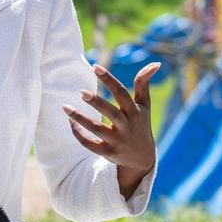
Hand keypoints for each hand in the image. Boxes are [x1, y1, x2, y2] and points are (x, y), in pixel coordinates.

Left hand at [63, 62, 159, 196]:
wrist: (142, 158)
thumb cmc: (140, 124)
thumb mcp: (144, 105)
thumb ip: (143, 83)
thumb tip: (155, 63)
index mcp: (134, 112)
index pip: (121, 93)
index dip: (109, 79)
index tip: (95, 66)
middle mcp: (126, 126)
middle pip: (109, 112)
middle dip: (95, 102)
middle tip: (80, 92)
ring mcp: (116, 140)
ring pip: (96, 129)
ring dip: (80, 118)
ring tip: (65, 107)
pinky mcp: (107, 152)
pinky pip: (89, 144)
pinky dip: (79, 134)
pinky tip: (70, 122)